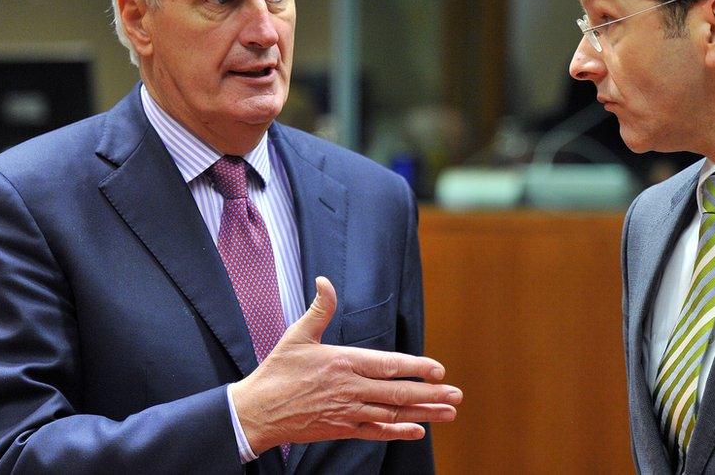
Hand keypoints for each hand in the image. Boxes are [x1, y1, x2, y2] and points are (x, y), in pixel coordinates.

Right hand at [231, 276, 461, 452]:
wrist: (257, 412)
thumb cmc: (277, 371)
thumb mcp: (298, 335)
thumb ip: (319, 309)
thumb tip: (325, 281)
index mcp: (343, 362)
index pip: (388, 365)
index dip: (416, 368)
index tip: (439, 370)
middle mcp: (350, 389)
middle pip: (398, 392)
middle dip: (431, 394)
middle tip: (457, 394)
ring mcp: (348, 412)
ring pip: (392, 413)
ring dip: (423, 413)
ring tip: (448, 413)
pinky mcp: (342, 430)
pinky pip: (376, 432)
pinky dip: (398, 432)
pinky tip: (417, 431)